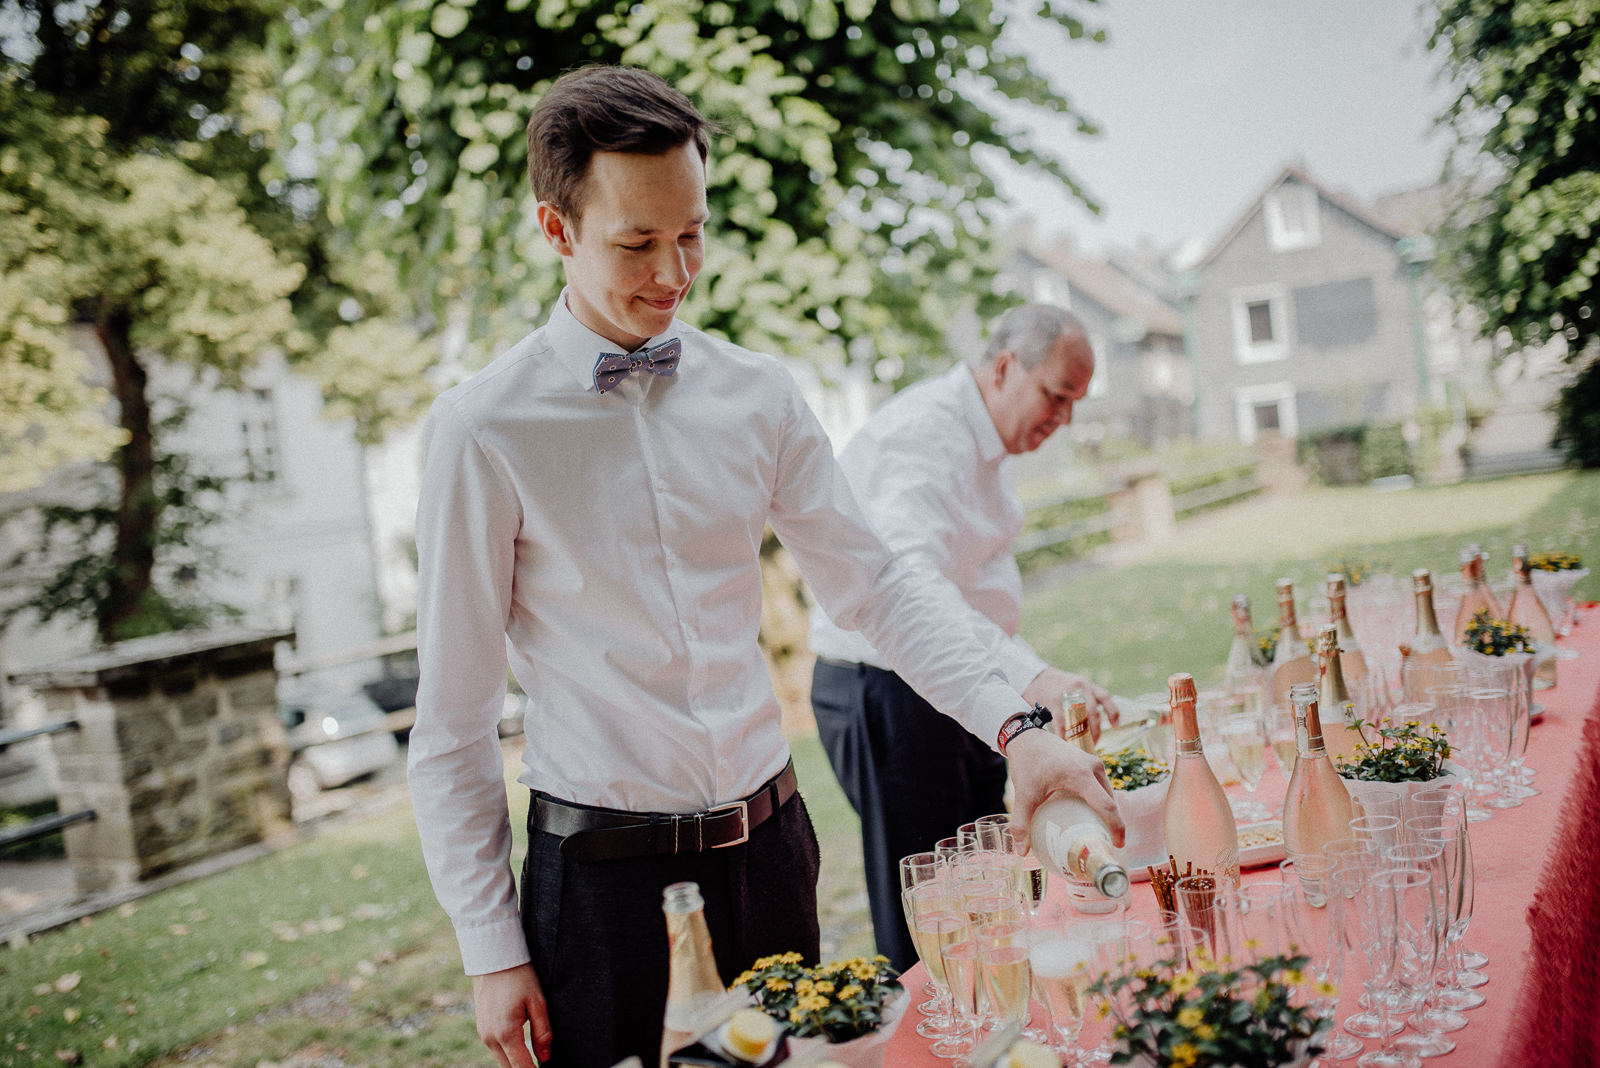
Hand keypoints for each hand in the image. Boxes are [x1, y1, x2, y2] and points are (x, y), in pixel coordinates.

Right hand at [472, 964, 551, 1067]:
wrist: (493, 957)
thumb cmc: (519, 976)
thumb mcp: (538, 1002)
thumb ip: (543, 1033)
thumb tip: (545, 1058)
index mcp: (506, 1033)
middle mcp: (490, 1038)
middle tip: (539, 1065)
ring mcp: (483, 1034)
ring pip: (501, 1060)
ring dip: (515, 1062)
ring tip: (532, 1059)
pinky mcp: (481, 1028)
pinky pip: (495, 1049)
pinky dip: (507, 1053)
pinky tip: (520, 1048)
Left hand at [1005, 728, 1124, 851]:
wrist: (1026, 736)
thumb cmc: (1027, 762)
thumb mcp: (1023, 794)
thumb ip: (1022, 822)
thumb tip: (1021, 851)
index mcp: (1082, 775)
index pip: (1107, 806)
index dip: (1117, 827)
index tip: (1118, 844)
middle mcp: (1093, 767)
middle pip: (1110, 800)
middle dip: (1113, 823)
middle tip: (1106, 844)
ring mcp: (1092, 762)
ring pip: (1107, 792)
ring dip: (1107, 811)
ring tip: (1099, 832)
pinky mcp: (1088, 761)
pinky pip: (1100, 785)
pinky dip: (1100, 800)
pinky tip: (1090, 813)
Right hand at [1022, 667, 1119, 742]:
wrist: (1034, 677)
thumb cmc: (1057, 685)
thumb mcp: (1075, 686)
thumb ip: (1086, 699)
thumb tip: (1094, 724)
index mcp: (1087, 685)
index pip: (1105, 697)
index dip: (1113, 712)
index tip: (1116, 726)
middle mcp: (1079, 689)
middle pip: (1093, 713)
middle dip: (1095, 731)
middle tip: (1094, 743)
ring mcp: (1066, 695)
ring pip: (1078, 719)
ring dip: (1080, 735)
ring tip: (1080, 745)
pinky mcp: (1053, 702)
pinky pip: (1061, 723)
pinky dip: (1064, 735)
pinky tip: (1064, 742)